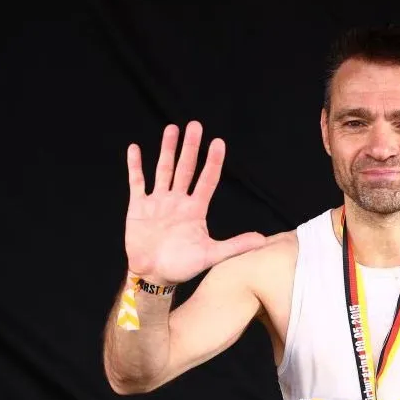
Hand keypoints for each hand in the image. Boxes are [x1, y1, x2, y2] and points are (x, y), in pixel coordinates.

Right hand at [124, 121, 264, 284]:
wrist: (154, 275)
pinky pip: (137, 182)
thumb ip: (236, 245)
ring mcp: (158, 202)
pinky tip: (135, 148)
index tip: (219, 142)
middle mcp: (178, 201)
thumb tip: (263, 240)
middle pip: (186, 168)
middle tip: (195, 125)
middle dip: (190, 147)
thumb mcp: (211, 255)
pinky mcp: (139, 206)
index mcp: (196, 209)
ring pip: (164, 169)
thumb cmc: (183, 266)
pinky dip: (136, 166)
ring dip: (167, 150)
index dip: (213, 162)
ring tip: (172, 129)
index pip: (207, 180)